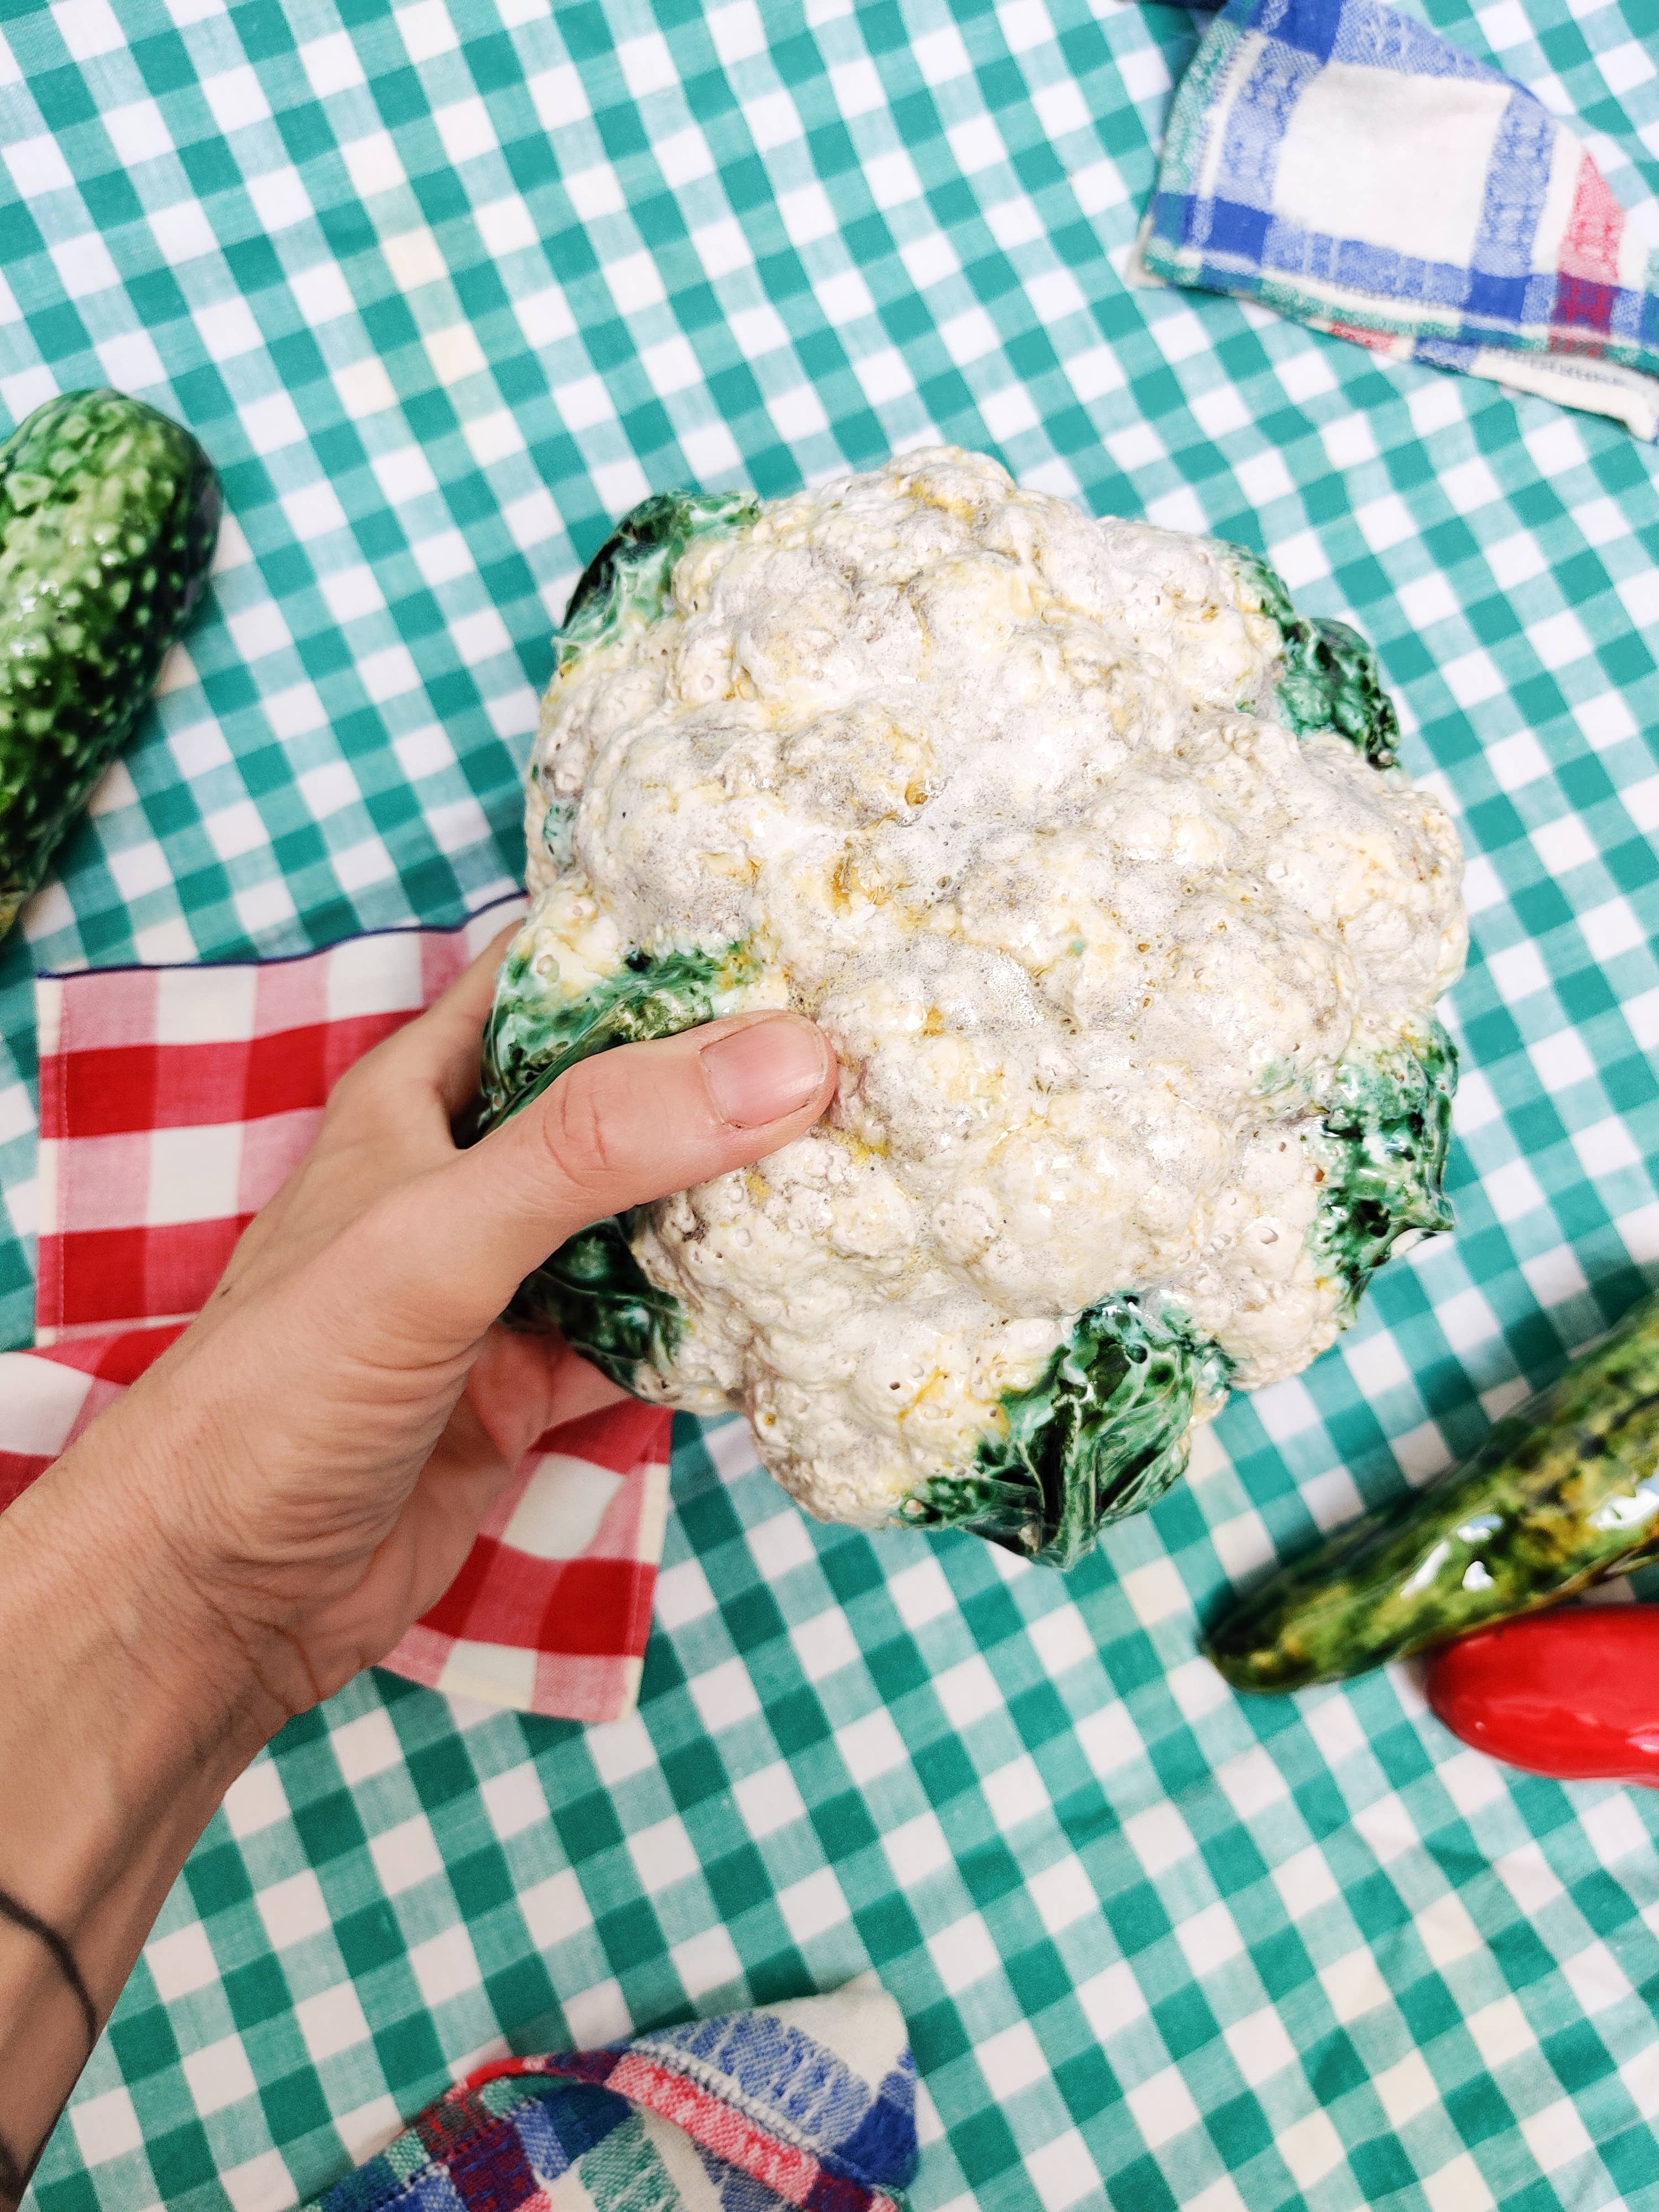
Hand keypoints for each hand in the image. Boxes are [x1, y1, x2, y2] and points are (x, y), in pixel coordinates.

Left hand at [19, 928, 834, 1740]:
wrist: (210, 1593)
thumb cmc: (280, 1385)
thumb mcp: (439, 1234)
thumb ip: (601, 1146)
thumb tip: (785, 1062)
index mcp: (417, 1099)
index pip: (546, 980)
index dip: (653, 947)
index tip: (791, 932)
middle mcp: (463, 1182)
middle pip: (617, 1105)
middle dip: (722, 1086)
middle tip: (862, 1055)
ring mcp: (499, 1291)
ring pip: (641, 1226)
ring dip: (730, 1210)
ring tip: (860, 1169)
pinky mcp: (525, 1391)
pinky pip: (644, 1343)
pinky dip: (712, 1334)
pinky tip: (798, 1311)